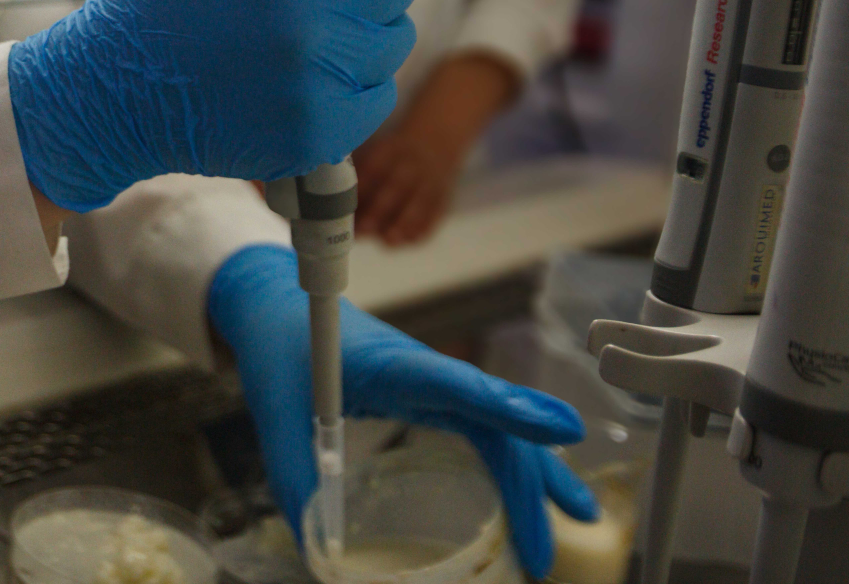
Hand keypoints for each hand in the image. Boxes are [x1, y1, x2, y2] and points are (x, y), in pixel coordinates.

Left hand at [208, 244, 596, 578]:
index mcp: (392, 363)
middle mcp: (424, 371)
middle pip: (494, 421)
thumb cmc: (278, 348)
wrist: (272, 303)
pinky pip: (479, 427)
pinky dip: (508, 460)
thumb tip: (315, 546)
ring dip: (535, 471)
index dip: (509, 407)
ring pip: (496, 426)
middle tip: (566, 530)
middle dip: (534, 475)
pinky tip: (525, 492)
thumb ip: (295, 476)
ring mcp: (431, 382)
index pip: (459, 384)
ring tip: (576, 516)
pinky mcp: (426, 393)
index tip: (563, 429)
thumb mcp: (276, 413)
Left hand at [356, 53, 520, 244]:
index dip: (362, 186)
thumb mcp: (377, 147)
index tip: (346, 205)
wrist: (438, 137)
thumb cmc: (394, 150)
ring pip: (420, 203)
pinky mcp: (443, 196)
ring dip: (404, 223)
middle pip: (398, 186)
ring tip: (387, 240)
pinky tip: (406, 241)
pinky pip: (435, 213)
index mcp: (392, 148)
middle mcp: (413, 163)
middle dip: (380, 209)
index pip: (376, 166)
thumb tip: (324, 190)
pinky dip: (423, 229)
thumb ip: (357, 166)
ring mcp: (431, 180)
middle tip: (361, 229)